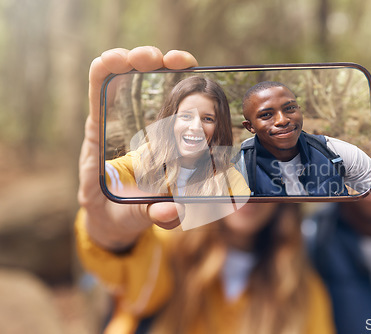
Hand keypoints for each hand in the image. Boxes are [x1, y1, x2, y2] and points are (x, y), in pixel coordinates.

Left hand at [78, 46, 197, 250]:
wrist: (117, 220)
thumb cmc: (115, 214)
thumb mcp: (127, 217)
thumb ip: (146, 214)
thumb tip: (169, 212)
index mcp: (100, 141)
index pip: (98, 93)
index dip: (108, 69)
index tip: (126, 61)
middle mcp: (116, 127)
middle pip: (122, 77)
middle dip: (141, 59)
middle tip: (164, 59)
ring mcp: (137, 126)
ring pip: (146, 83)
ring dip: (164, 64)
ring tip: (182, 61)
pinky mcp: (157, 133)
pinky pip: (168, 100)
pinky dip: (179, 82)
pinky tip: (189, 72)